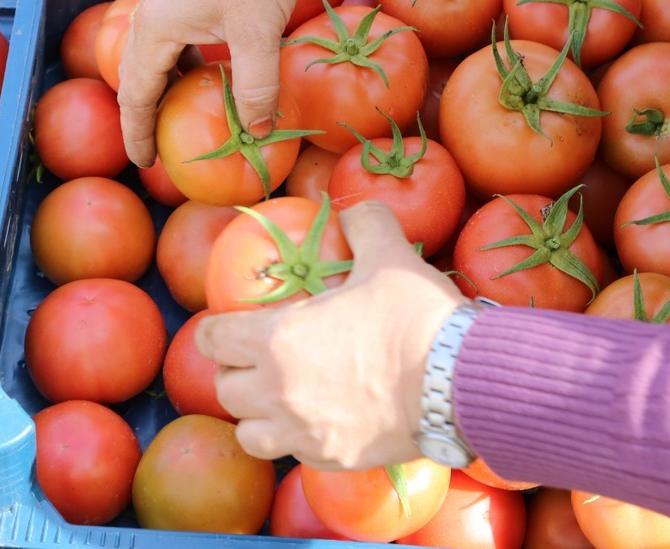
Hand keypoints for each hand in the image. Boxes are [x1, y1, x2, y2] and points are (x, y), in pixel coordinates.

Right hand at [117, 0, 300, 166]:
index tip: (145, 165)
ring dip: (165, 89)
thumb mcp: (259, 33)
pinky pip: (175, 38)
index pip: (136, 94)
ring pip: (156, 56)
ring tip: (180, 119)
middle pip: (138, 76)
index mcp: (155, 28)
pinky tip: (207, 76)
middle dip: (145, 115)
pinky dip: (183, 65)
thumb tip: (259, 134)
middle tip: (157, 151)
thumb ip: (257, 87)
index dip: (139, 132)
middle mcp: (151, 13)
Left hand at [195, 200, 465, 468]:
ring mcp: (302, 432)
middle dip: (236, 371)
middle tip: (260, 357)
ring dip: (257, 414)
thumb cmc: (415, 316)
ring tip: (280, 398)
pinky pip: (293, 454)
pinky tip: (321, 420)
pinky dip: (296, 438)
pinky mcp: (331, 458)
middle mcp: (277, 392)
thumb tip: (356, 210)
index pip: (212, 338)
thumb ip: (366, 224)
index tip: (229, 323)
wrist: (457, 381)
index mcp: (276, 339)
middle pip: (224, 389)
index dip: (217, 328)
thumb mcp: (390, 256)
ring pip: (248, 432)